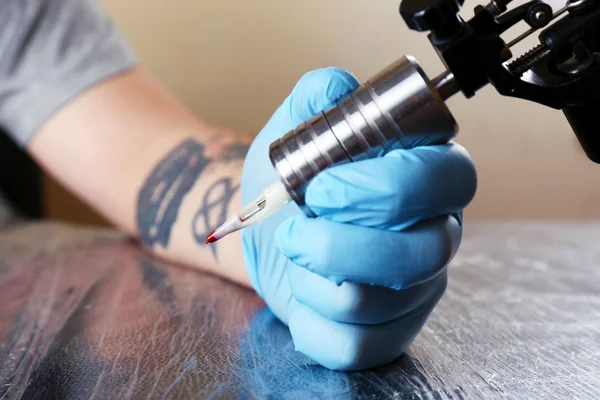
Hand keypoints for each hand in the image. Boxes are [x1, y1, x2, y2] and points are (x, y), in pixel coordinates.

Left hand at [241, 68, 476, 370]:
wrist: (269, 231)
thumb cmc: (292, 182)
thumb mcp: (296, 130)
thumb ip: (317, 99)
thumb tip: (334, 88)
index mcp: (428, 177)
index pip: (446, 181)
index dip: (387, 188)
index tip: (323, 188)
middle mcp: (435, 233)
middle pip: (421, 254)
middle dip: (342, 244)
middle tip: (298, 228)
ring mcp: (417, 289)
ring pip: (381, 303)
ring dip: (316, 279)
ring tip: (299, 253)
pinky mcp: (389, 331)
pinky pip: (359, 346)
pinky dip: (313, 323)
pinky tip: (304, 293)